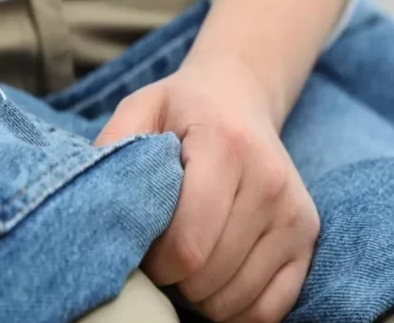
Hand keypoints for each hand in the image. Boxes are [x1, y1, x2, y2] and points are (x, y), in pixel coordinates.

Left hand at [96, 55, 318, 321]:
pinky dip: (235, 309)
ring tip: (186, 259)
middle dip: (171, 278)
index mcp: (226, 146)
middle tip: (159, 252)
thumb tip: (90, 199)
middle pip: (209, 276)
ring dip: (200, 295)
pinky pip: (271, 308)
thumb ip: (112, 146)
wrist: (238, 98)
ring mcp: (295, 213)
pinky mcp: (307, 236)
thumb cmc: (180, 110)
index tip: (142, 245)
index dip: (154, 262)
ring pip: (237, 300)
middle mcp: (270, 182)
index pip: (189, 243)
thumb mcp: (139, 109)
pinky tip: (213, 280)